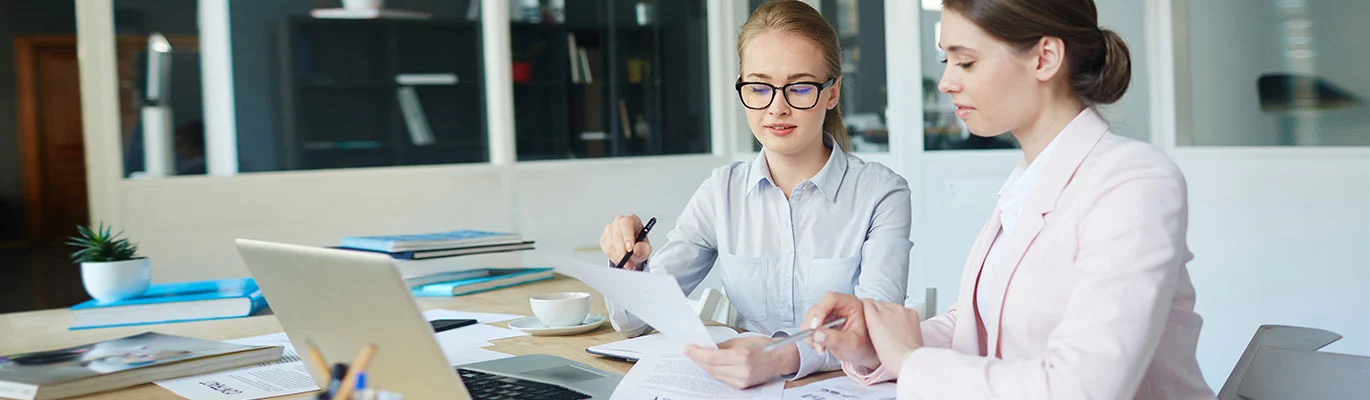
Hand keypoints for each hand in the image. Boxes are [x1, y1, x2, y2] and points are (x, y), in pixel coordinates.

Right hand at [599, 214, 651, 269]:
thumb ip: (644, 248)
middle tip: (629, 264)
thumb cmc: (640, 245)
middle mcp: (619, 221)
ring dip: (619, 257)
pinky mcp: (604, 238)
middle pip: (617, 236)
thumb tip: (637, 248)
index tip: (630, 249)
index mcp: (631, 220)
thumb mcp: (646, 248)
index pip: (626, 224)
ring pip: (611, 245)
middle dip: (623, 253)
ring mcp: (609, 229)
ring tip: (628, 264)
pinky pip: (606, 250)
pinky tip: (621, 259)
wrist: (633, 250)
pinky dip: (614, 258)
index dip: (627, 237)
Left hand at [682, 336, 796, 388]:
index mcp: (742, 356)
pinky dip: (713, 371)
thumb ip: (722, 346)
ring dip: (704, 365)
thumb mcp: (741, 341)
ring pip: (715, 374)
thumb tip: (706, 347)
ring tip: (697, 356)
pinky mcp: (741, 385)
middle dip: (698, 359)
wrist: (778, 359)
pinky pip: (722, 379)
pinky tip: (708, 364)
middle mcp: (742, 371)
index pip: (712, 357)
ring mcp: (742, 380)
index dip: (697, 353)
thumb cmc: (764, 347)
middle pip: (711, 367)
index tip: (689, 347)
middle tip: (689, 351)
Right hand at [802, 292, 879, 368]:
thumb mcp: (853, 343)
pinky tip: (820, 345)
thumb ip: (835, 338)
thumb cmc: (865, 346)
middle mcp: (837, 306)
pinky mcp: (821, 324)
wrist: (865, 353)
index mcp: (850, 303)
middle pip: (817, 309)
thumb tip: (817, 335)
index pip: (831, 298)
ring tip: (821, 347)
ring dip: (811, 334)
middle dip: (813, 327)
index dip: (820, 310)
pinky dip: (810, 338)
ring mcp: (828, 315)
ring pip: (810, 318)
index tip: (815, 326)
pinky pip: (809, 328)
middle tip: (817, 342)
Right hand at [862, 299, 923, 375]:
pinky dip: (901, 315)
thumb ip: (869, 324)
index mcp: (875, 318)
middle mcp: (888, 310)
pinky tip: (901, 326)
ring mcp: (901, 310)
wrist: (909, 360)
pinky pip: (903, 309)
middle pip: (878, 302)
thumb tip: (870, 318)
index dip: (865, 307)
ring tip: (891, 326)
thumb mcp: (871, 340)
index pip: (866, 302)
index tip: (865, 311)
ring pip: (890, 305)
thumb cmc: (891, 357)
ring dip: (889, 312)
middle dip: (877, 310)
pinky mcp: (912, 313)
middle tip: (879, 323)